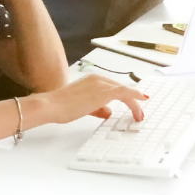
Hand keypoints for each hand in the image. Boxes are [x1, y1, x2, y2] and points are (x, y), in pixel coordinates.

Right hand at [31, 74, 146, 123]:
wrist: (52, 105)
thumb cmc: (61, 107)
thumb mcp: (83, 107)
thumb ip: (97, 108)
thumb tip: (109, 112)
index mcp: (91, 79)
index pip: (113, 87)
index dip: (126, 96)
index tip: (133, 105)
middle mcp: (97, 78)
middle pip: (121, 88)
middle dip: (132, 101)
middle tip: (139, 113)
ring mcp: (101, 84)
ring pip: (125, 91)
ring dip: (134, 104)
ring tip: (139, 115)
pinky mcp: (103, 92)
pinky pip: (125, 92)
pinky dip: (135, 96)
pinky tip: (142, 101)